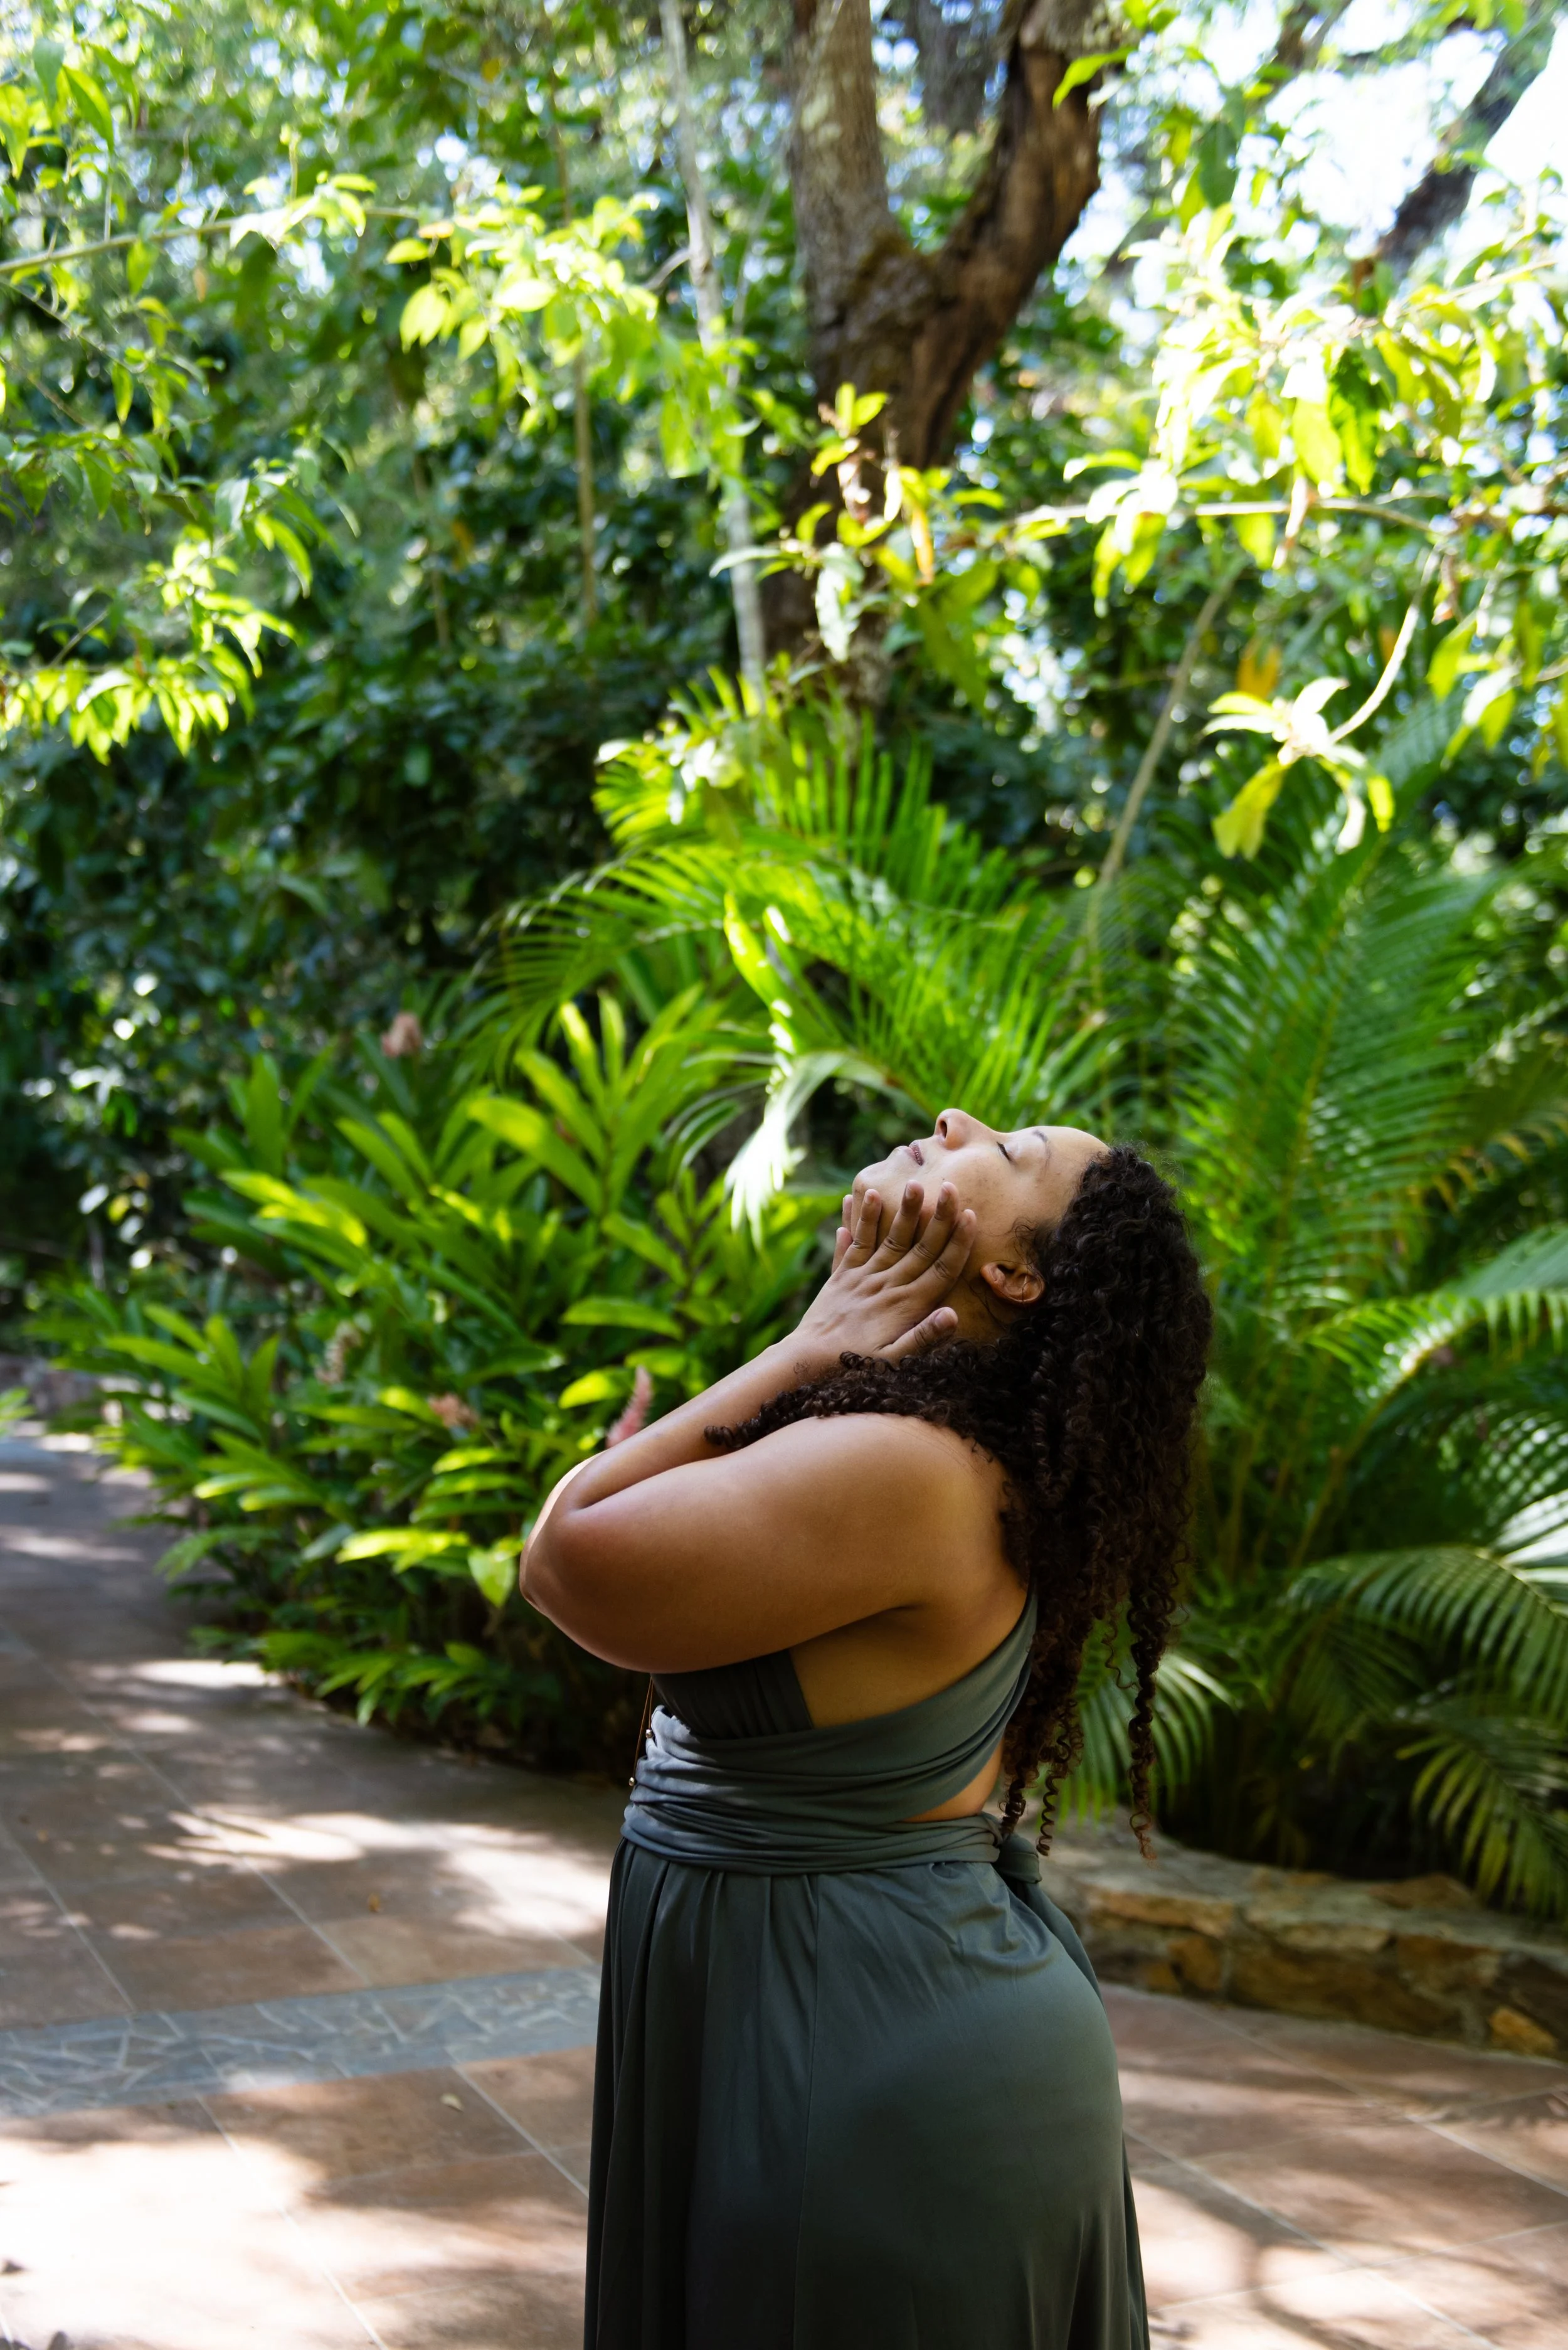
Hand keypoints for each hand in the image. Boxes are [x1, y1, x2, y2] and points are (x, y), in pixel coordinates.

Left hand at [791, 1180, 974, 1370]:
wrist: (806, 1361)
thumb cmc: (856, 1366)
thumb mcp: (894, 1361)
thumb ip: (923, 1337)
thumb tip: (954, 1315)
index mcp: (906, 1305)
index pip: (941, 1268)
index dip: (958, 1241)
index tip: (969, 1215)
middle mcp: (887, 1285)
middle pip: (920, 1246)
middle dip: (938, 1216)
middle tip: (950, 1186)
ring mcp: (863, 1277)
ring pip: (889, 1238)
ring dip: (903, 1211)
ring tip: (913, 1183)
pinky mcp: (842, 1275)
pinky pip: (854, 1243)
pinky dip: (859, 1220)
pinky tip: (863, 1196)